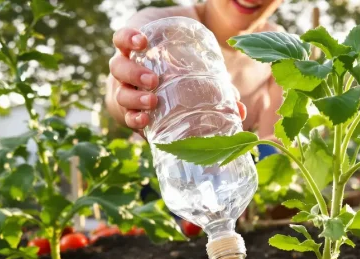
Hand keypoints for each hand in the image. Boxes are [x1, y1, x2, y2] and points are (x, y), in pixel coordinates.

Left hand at [109, 28, 246, 130]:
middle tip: (153, 101)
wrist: (168, 36)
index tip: (145, 123)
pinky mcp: (127, 39)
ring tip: (152, 79)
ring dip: (132, 76)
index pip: (130, 115)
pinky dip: (127, 40)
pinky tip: (141, 41)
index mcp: (139, 102)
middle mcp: (129, 83)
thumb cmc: (182, 71)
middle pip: (122, 94)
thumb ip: (215, 99)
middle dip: (134, 100)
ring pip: (118, 70)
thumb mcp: (198, 86)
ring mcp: (126, 61)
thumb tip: (241, 113)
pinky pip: (119, 39)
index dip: (134, 120)